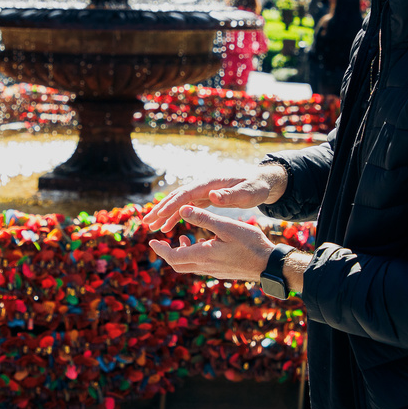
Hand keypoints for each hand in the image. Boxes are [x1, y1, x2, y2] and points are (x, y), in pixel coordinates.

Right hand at [141, 162, 286, 232]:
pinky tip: (167, 227)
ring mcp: (202, 192)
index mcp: (210, 184)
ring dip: (164, 214)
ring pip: (179, 203)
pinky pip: (185, 208)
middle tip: (146, 222)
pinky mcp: (204, 199)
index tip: (159, 215)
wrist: (261, 181)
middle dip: (161, 209)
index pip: (186, 193)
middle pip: (177, 197)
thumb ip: (231, 195)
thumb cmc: (255, 187)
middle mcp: (203, 186)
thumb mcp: (248, 192)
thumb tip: (212, 197)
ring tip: (150, 226)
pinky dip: (175, 216)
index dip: (172, 204)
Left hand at [148, 206, 272, 281]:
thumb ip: (204, 218)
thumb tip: (182, 209)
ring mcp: (214, 271)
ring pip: (189, 266)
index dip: (160, 249)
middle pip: (178, 264)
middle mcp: (205, 267)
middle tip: (159, 241)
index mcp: (203, 256)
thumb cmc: (250, 244)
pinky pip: (201, 266)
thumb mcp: (226, 226)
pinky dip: (194, 255)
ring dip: (181, 253)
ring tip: (183, 237)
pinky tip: (203, 243)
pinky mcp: (221, 272)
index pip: (173, 256)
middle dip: (166, 252)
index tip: (151, 240)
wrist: (268, 265)